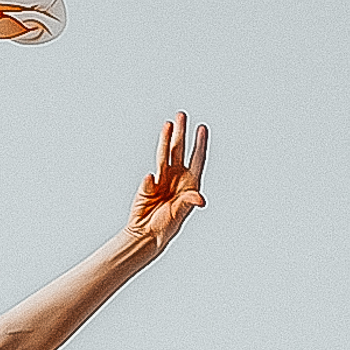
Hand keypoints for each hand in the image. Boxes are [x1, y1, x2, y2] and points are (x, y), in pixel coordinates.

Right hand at [124, 114, 206, 255]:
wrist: (146, 234)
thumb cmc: (166, 226)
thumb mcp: (180, 214)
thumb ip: (188, 203)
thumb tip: (200, 199)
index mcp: (189, 183)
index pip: (197, 159)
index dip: (200, 144)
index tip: (202, 128)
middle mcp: (176, 177)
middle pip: (179, 150)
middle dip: (181, 133)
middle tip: (182, 115)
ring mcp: (161, 179)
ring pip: (164, 155)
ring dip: (165, 140)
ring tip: (167, 124)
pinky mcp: (147, 185)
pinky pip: (149, 180)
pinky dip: (150, 180)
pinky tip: (151, 180)